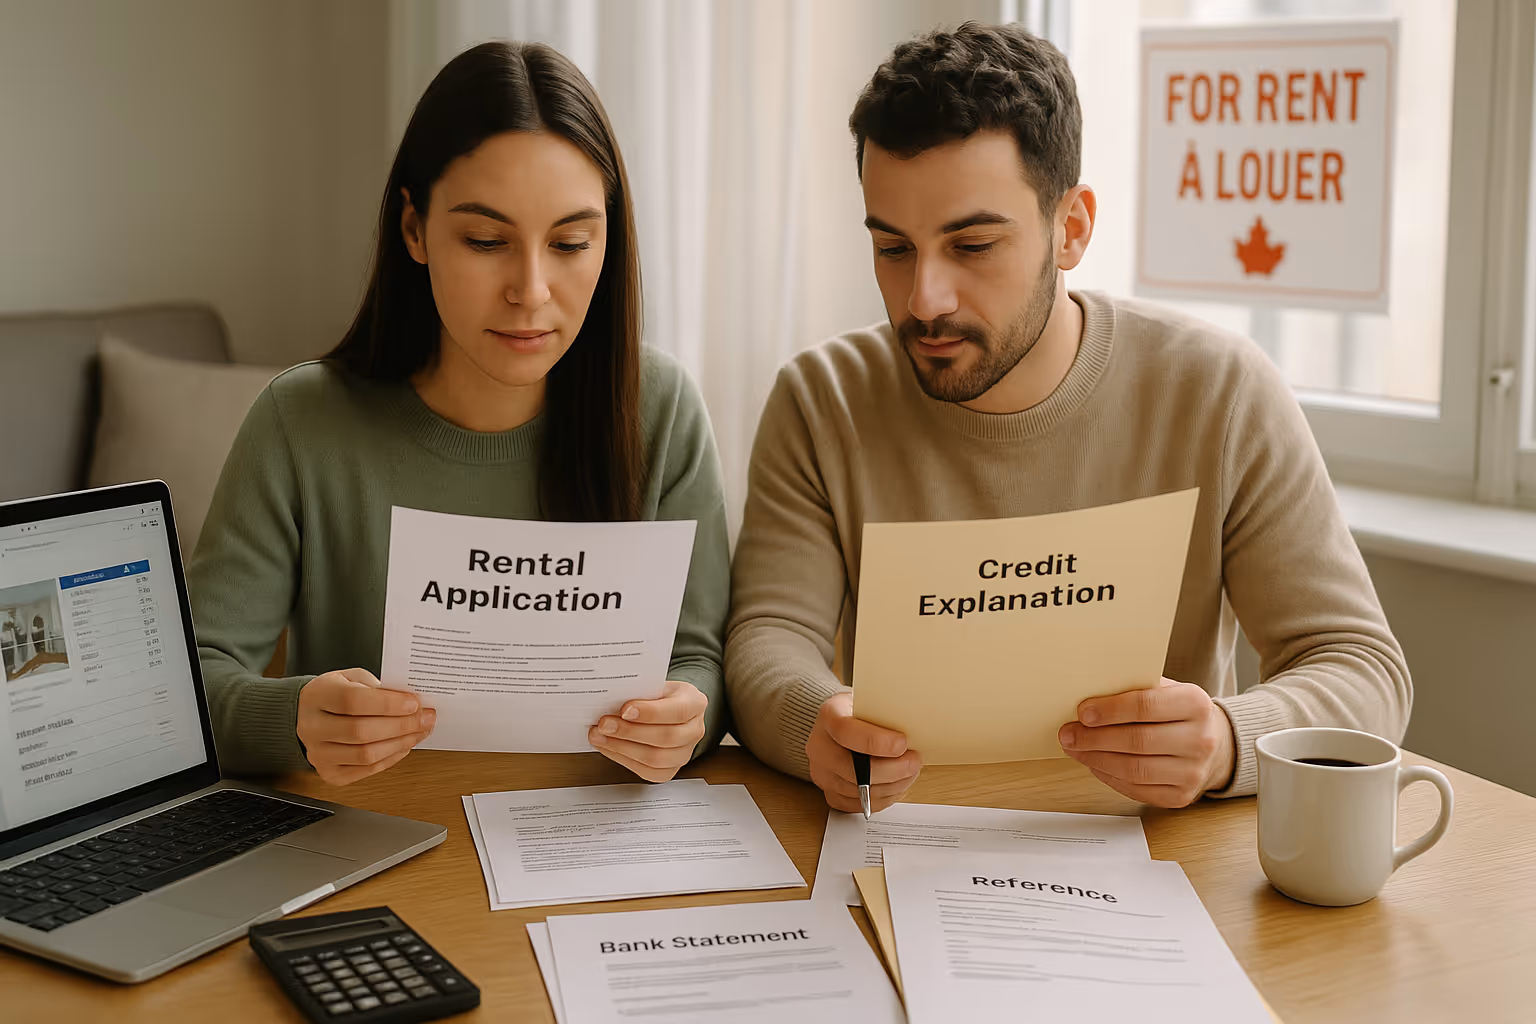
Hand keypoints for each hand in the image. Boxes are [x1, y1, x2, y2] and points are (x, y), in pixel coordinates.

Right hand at [297, 668, 435, 785]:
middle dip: (401, 725)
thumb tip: (413, 702)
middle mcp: (312, 727)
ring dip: (400, 743)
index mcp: (318, 696)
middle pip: (361, 731)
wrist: (310, 714)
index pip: (352, 701)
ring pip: (365, 754)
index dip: (387, 704)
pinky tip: (404, 745)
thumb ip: (379, 687)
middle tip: (426, 718)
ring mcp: (318, 753)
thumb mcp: (354, 678)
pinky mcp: (329, 772)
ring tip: (420, 731)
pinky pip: (366, 770)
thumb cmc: (336, 693)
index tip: (414, 703)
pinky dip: (391, 758)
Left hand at [589, 680, 707, 782]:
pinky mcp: (670, 769)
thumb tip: (609, 699)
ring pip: (656, 759)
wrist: (667, 708)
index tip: (624, 709)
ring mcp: (685, 753)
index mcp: (695, 703)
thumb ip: (639, 691)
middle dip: (630, 732)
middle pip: (666, 737)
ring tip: (600, 736)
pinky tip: (608, 747)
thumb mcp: (654, 684)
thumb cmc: (659, 695)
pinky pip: (647, 771)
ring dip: (622, 748)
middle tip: (604, 724)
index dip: (650, 713)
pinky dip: (623, 759)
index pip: (677, 711)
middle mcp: (695, 730)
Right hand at [806, 691, 922, 813]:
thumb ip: (886, 713)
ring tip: (910, 772)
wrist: (843, 723)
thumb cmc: (862, 713)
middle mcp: (819, 746)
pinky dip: (883, 798)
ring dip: (892, 785)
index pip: (845, 732)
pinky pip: (859, 804)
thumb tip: (916, 729)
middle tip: (914, 762)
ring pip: (858, 791)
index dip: (876, 742)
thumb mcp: (872, 701)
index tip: (902, 743)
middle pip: (852, 770)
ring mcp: (822, 772)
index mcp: (829, 716)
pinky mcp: (830, 792)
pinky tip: (896, 785)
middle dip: (891, 770)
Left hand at [1058, 677, 1234, 807]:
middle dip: (1094, 738)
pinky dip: (1108, 776)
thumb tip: (1087, 695)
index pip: (1146, 706)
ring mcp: (1193, 772)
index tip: (1082, 712)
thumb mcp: (1166, 690)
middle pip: (1137, 741)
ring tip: (1075, 748)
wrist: (1215, 744)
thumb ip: (1134, 689)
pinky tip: (1094, 763)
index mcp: (1196, 704)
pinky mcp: (1181, 796)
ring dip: (1095, 759)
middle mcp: (1200, 740)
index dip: (1110, 710)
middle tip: (1068, 733)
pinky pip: (1136, 789)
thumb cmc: (1179, 713)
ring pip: (1133, 769)